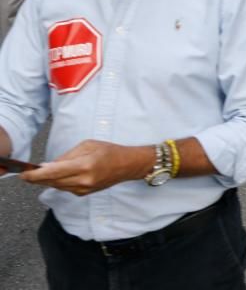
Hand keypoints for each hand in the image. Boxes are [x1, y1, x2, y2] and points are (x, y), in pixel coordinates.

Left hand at [20, 140, 150, 195]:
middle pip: (52, 182)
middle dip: (38, 178)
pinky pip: (65, 188)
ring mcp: (84, 189)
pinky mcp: (84, 194)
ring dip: (48, 180)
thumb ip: (67, 156)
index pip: (53, 172)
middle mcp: (83, 180)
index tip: (24, 175)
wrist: (128, 165)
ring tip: (43, 173)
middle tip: (28, 173)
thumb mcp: (88, 145)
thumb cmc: (110, 151)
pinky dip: (58, 182)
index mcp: (84, 165)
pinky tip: (58, 176)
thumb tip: (48, 166)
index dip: (36, 175)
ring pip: (57, 186)